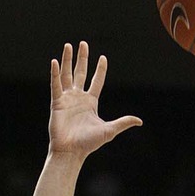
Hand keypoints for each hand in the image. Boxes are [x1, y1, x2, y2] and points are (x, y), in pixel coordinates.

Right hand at [48, 41, 141, 158]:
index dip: (100, 70)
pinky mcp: (57, 103)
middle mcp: (78, 98)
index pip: (97, 81)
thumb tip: (139, 121)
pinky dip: (55, 74)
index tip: (103, 58)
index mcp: (91, 102)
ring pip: (67, 75)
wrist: (71, 151)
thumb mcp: (109, 130)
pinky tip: (55, 62)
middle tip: (83, 43)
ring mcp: (67, 99)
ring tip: (68, 45)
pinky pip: (56, 85)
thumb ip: (123, 122)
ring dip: (67, 60)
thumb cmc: (89, 143)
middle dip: (82, 58)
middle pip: (81, 73)